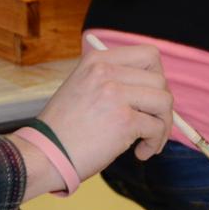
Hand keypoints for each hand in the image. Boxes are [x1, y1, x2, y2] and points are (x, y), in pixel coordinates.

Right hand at [35, 41, 172, 176]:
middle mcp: (106, 71)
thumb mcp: (84, 88)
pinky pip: (156, 128)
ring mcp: (115, 94)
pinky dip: (154, 143)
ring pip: (164, 102)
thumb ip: (115, 81)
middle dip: (162, 105)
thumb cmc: (65, 128)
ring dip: (163, 125)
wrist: (44, 154)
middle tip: (152, 123)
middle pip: (160, 79)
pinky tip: (140, 153)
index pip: (148, 54)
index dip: (157, 76)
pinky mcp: (124, 120)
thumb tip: (158, 91)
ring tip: (149, 140)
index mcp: (97, 60)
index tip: (151, 97)